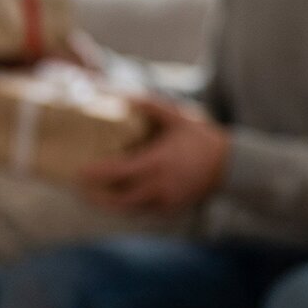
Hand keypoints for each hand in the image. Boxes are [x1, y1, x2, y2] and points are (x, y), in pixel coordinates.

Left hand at [79, 96, 229, 211]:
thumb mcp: (178, 118)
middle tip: (76, 188)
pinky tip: (112, 200)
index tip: (78, 172)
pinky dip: (125, 206)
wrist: (231, 165)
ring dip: (107, 204)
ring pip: (128, 209)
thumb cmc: (200, 138)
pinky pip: (140, 211)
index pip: (120, 173)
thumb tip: (125, 95)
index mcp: (159, 162)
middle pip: (118, 198)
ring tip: (89, 196)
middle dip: (95, 196)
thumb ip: (151, 107)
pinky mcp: (169, 210)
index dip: (97, 175)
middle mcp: (160, 185)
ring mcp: (165, 201)